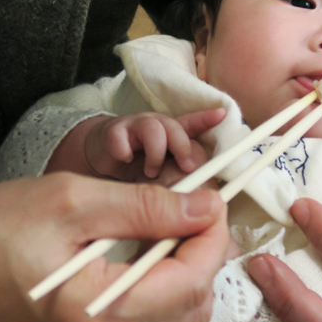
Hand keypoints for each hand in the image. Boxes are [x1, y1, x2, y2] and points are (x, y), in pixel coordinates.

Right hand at [0, 173, 229, 321]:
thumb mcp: (67, 201)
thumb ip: (145, 206)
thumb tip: (204, 206)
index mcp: (94, 317)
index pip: (191, 281)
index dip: (213, 236)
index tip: (212, 198)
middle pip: (190, 309)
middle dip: (201, 255)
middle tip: (189, 209)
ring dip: (179, 275)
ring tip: (161, 227)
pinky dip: (151, 294)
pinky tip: (134, 257)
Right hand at [84, 109, 224, 180]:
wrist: (99, 156)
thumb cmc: (135, 169)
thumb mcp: (162, 176)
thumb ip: (179, 185)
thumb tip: (206, 207)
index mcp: (170, 137)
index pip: (191, 125)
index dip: (206, 119)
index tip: (222, 114)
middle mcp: (155, 127)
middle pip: (176, 128)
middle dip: (184, 148)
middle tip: (188, 168)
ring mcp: (134, 128)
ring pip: (154, 130)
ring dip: (156, 154)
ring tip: (151, 173)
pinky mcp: (113, 133)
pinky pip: (121, 137)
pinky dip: (124, 151)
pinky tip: (124, 161)